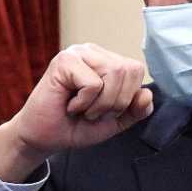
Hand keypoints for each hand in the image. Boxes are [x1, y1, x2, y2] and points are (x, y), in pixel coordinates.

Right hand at [0, 43, 154, 181]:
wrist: (44, 138)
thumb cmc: (74, 126)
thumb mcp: (114, 121)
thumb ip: (135, 110)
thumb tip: (147, 94)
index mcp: (107, 61)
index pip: (136, 71)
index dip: (127, 98)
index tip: (104, 111)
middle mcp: (93, 52)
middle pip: (129, 70)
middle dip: (115, 102)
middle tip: (93, 112)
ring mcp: (78, 53)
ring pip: (114, 74)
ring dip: (100, 104)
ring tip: (82, 109)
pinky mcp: (64, 61)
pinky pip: (93, 83)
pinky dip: (84, 103)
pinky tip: (69, 104)